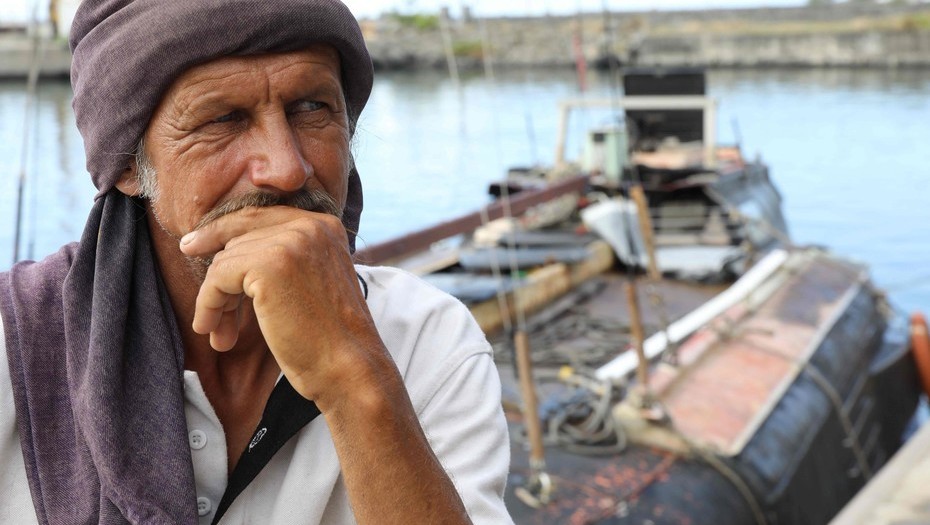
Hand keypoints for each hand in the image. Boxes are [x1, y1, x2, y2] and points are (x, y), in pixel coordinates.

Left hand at [178, 206, 385, 400]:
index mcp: (324, 226)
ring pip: (225, 259)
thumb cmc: (330, 339)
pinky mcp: (269, 264)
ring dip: (215, 300)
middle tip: (210, 317)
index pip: (259, 217)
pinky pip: (218, 277)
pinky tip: (214, 332)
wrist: (349, 368)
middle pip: (239, 237)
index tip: (191, 247)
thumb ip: (283, 259)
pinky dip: (208, 304)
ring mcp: (290, 241)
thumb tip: (225, 251)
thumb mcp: (312, 283)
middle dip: (220, 279)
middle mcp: (310, 225)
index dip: (221, 231)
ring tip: (221, 335)